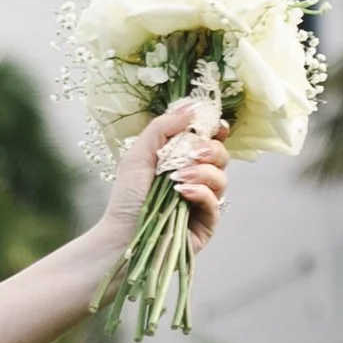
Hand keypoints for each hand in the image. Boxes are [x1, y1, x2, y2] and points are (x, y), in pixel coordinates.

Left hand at [102, 100, 230, 253]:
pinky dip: (200, 194)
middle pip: (222, 156)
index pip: (209, 141)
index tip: (217, 125)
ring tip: (177, 178)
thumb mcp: (139, 154)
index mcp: (182, 161)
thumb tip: (192, 107)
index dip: (217, 130)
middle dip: (211, 150)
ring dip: (202, 173)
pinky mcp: (206, 223)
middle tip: (193, 153)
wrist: (121, 235)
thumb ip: (162, 127)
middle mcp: (196, 179)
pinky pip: (215, 203)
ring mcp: (203, 201)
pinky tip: (181, 193)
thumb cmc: (127, 197)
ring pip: (222, 178)